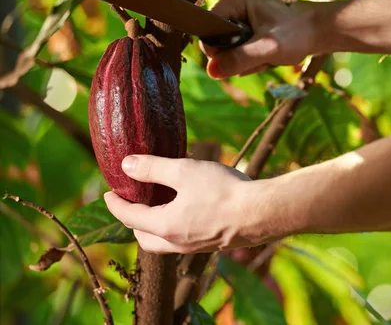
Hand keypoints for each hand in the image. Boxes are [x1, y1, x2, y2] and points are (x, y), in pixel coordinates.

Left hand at [103, 155, 270, 253]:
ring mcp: (196, 246)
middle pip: (144, 238)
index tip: (108, 192)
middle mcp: (177, 243)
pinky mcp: (213, 243)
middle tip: (131, 203)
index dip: (115, 204)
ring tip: (158, 206)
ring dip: (154, 227)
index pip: (129, 217)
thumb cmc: (223, 191)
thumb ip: (153, 168)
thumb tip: (126, 165)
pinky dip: (174, 227)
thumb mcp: (184, 171)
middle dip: (133, 222)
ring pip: (164, 242)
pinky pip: (183, 240)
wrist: (262, 212)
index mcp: (165, 226)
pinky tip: (187, 210)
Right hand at [203, 0, 328, 78]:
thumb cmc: (299, 33)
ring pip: (228, 46)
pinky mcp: (246, 20)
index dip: (219, 51)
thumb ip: (239, 59)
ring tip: (267, 56)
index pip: (208, 29)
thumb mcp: (268, 48)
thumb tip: (211, 71)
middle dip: (237, 56)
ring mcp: (240, 9)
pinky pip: (237, 45)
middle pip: (217, 39)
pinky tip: (266, 54)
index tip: (242, 59)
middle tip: (262, 57)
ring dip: (246, 59)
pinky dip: (251, 56)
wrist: (321, 30)